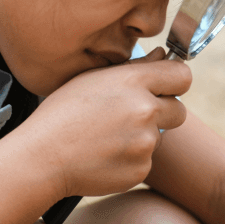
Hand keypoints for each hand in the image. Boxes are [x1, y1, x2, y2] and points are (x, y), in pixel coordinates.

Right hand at [10, 47, 190, 198]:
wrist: (42, 157)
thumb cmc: (62, 114)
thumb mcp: (92, 80)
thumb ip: (133, 68)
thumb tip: (161, 55)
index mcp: (133, 82)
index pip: (182, 75)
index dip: (174, 81)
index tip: (166, 87)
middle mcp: (145, 110)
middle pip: (179, 109)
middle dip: (163, 112)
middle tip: (132, 117)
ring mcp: (145, 142)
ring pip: (159, 136)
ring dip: (141, 137)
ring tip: (107, 138)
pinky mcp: (140, 168)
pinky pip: (146, 160)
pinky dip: (130, 159)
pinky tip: (105, 155)